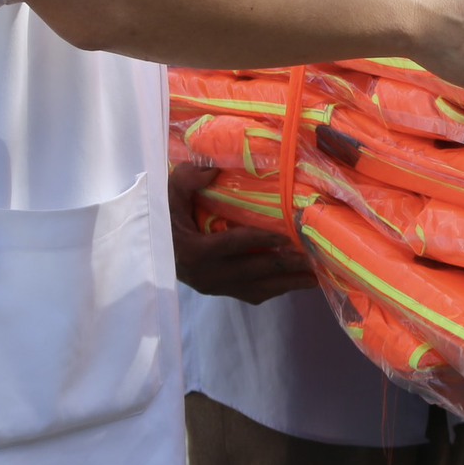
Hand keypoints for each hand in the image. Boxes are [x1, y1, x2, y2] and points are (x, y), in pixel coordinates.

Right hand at [168, 163, 317, 303]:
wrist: (147, 249)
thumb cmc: (162, 218)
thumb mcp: (168, 194)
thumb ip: (187, 179)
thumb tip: (212, 169)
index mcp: (193, 250)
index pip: (232, 245)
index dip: (260, 241)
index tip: (287, 237)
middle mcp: (206, 275)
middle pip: (252, 271)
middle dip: (284, 265)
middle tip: (312, 257)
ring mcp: (214, 287)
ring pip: (256, 289)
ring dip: (287, 284)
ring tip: (315, 277)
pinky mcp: (220, 292)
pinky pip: (251, 294)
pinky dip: (276, 290)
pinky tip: (295, 282)